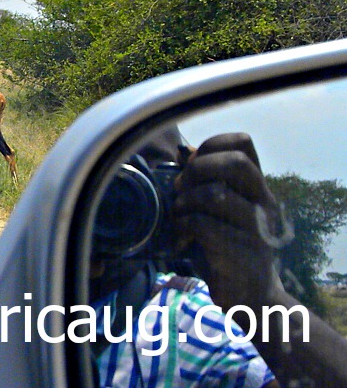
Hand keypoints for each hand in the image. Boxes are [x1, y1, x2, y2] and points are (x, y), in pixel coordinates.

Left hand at [173, 133, 283, 315]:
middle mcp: (263, 202)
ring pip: (214, 194)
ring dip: (184, 203)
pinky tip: (181, 239)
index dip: (211, 145)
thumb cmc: (227, 247)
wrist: (252, 298)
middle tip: (181, 190)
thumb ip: (206, 182)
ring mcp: (256, 228)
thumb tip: (185, 151)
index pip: (243, 143)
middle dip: (197, 170)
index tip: (191, 165)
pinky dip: (182, 228)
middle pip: (235, 162)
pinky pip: (202, 225)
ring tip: (178, 217)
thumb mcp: (219, 210)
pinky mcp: (242, 253)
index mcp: (256, 188)